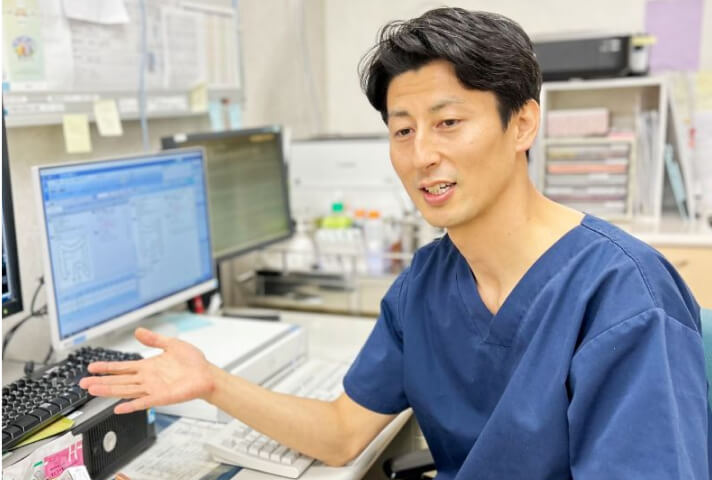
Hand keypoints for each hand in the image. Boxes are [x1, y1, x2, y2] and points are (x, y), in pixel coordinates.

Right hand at [79, 328, 216, 413]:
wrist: (206, 374)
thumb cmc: (192, 362)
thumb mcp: (171, 344)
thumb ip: (154, 339)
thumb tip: (138, 331)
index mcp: (148, 366)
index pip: (122, 367)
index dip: (107, 367)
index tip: (91, 366)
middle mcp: (147, 378)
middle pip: (119, 380)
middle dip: (101, 381)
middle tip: (83, 383)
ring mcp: (153, 388)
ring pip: (126, 390)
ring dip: (109, 391)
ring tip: (93, 390)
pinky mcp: (161, 397)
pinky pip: (143, 402)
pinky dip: (131, 405)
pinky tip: (118, 407)